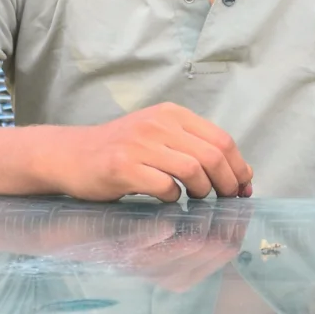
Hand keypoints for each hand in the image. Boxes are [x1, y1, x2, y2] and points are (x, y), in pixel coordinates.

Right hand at [43, 104, 253, 202]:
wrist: (71, 154)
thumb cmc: (120, 151)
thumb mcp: (159, 137)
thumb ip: (195, 148)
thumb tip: (241, 173)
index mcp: (172, 114)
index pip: (221, 139)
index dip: (238, 167)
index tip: (243, 186)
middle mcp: (157, 124)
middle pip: (212, 155)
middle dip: (227, 183)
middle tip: (227, 199)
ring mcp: (139, 144)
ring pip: (193, 170)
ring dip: (202, 191)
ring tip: (196, 198)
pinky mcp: (123, 167)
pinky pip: (165, 186)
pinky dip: (174, 198)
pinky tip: (168, 199)